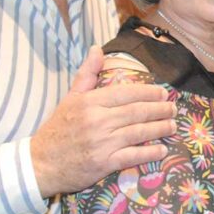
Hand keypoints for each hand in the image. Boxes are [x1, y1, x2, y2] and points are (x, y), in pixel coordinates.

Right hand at [31, 46, 175, 197]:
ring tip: (173, 126)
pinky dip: (150, 153)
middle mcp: (97, 120)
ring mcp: (102, 142)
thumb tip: (97, 49)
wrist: (40, 163)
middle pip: (137, 112)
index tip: (163, 93)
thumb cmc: (57, 129)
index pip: (127, 93)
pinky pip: (133, 156)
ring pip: (139, 132)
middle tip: (173, 108)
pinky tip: (162, 149)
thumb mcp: (69, 97)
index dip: (149, 92)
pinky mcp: (104, 163)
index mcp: (90, 102)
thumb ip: (87, 74)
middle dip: (160, 109)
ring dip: (160, 128)